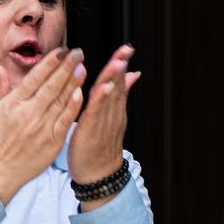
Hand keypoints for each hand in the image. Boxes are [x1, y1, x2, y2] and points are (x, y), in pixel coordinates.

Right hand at [0, 48, 85, 206]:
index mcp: (14, 104)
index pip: (35, 78)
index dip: (50, 62)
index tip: (62, 50)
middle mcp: (29, 113)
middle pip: (51, 85)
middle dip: (66, 67)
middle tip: (78, 52)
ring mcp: (42, 127)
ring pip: (61, 100)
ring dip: (73, 82)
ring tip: (82, 67)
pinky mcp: (52, 141)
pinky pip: (66, 119)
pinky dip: (74, 105)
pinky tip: (81, 92)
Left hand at [69, 46, 140, 195]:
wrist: (98, 175)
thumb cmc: (100, 146)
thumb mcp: (112, 117)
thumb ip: (120, 95)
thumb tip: (131, 75)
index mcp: (113, 109)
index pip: (117, 82)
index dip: (121, 64)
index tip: (126, 48)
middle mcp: (111, 113)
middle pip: (116, 86)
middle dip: (120, 66)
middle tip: (126, 49)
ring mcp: (103, 122)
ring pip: (109, 97)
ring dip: (114, 79)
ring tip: (119, 62)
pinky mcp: (92, 131)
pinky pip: (96, 113)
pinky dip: (101, 100)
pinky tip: (104, 87)